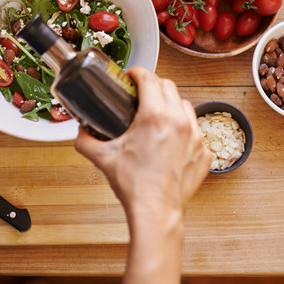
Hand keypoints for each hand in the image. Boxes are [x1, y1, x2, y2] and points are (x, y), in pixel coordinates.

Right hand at [74, 67, 211, 213]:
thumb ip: (85, 139)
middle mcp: (179, 122)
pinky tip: (169, 138)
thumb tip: (80, 130)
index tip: (131, 75)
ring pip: (185, 105)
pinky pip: (195, 129)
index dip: (137, 72)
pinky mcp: (204, 151)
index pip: (149, 79)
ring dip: (170, 103)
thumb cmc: (133, 185)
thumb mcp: (101, 157)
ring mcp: (195, 137)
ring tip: (157, 113)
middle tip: (140, 93)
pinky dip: (183, 127)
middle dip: (153, 85)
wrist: (156, 211)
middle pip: (169, 86)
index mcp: (154, 117)